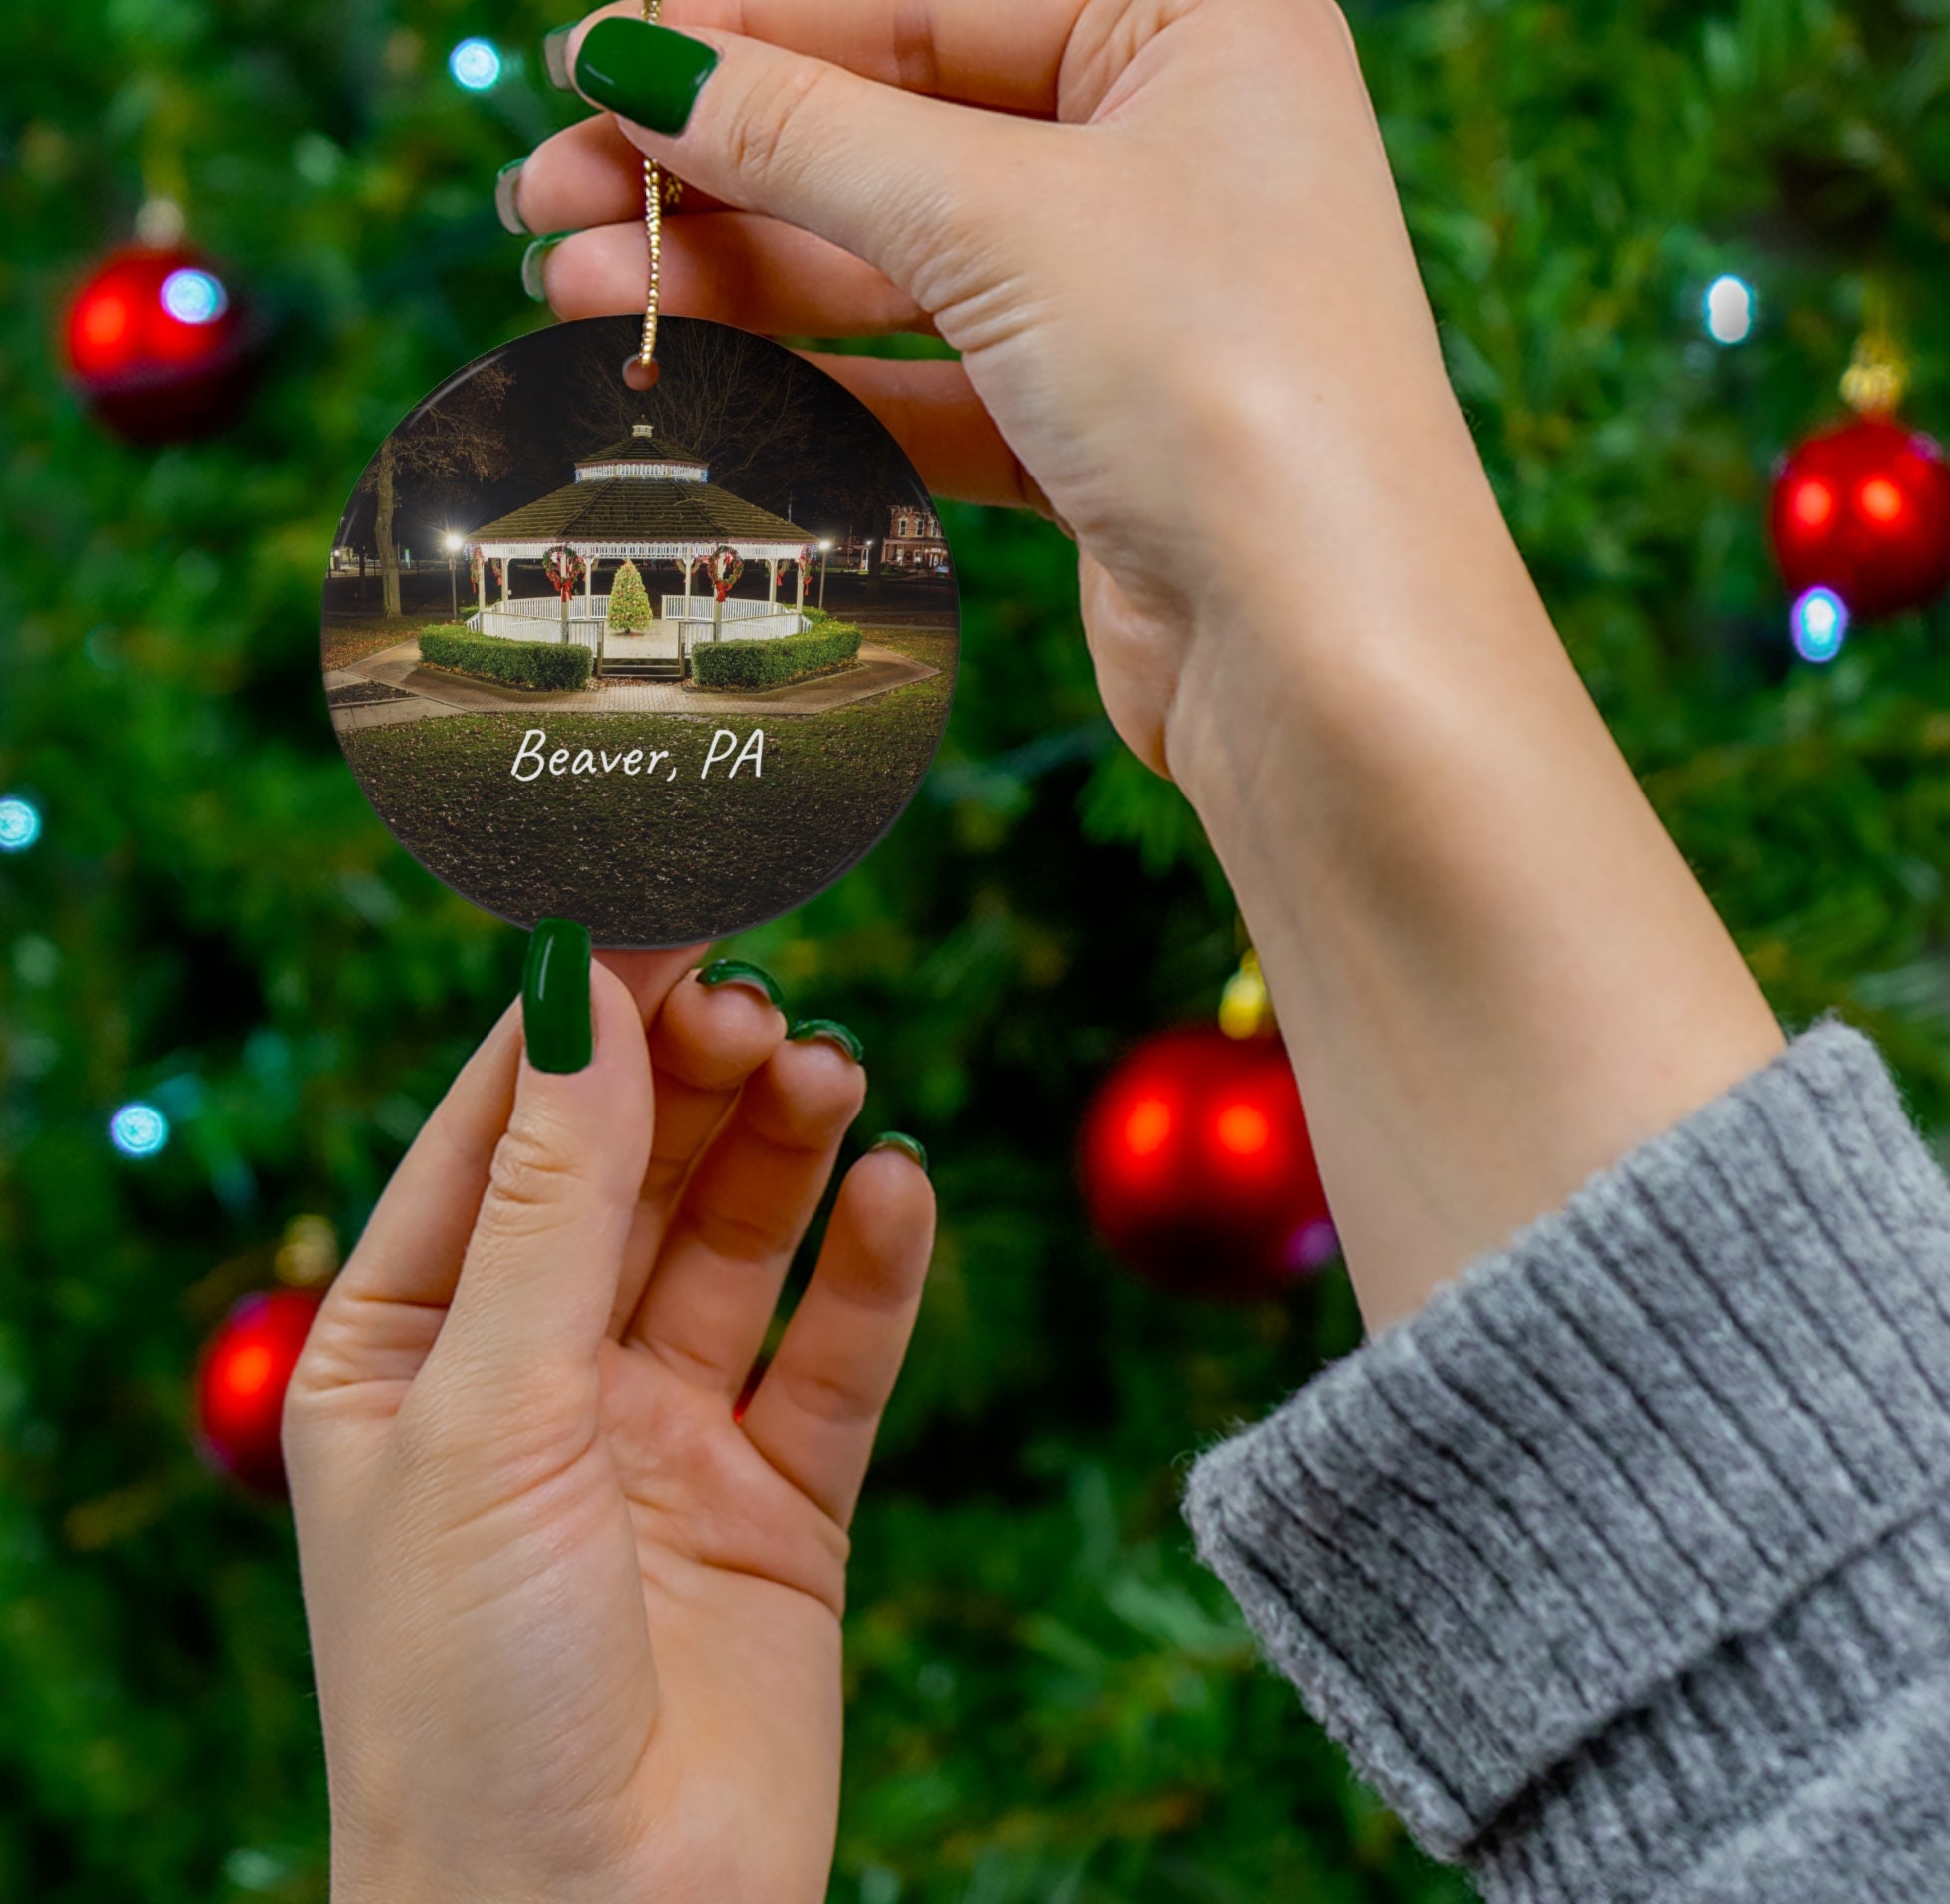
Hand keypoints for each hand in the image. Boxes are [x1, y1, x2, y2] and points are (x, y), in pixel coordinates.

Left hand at [286, 949, 934, 1903]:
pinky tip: (897, 1191)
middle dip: (692, 1078)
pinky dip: (872, 1268)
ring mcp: (662, 1435)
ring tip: (830, 1073)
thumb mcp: (488, 1412)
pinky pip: (835, 1353)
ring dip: (784, 1149)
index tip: (667, 902)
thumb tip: (583, 990)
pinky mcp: (780, 1501)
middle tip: (760, 1003)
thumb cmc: (469, 1691)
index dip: (582, 1015)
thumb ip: (552, 1199)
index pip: (500, 1130)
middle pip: (631, 1170)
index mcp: (408, 1348)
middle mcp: (536, 1376)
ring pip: (736, 1242)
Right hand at [513, 0, 1472, 779]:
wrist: (1327, 656)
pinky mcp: (1107, 441)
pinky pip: (936, 388)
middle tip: (544, 204)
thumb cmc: (1219, 385)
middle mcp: (1180, 160)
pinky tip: (695, 383)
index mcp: (1199, 39)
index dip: (744, 33)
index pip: (925, 4)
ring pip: (904, 274)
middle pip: (900, 140)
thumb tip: (633, 62)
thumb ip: (806, 136)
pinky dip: (820, 388)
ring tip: (574, 294)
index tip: (587, 64)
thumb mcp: (998, 218)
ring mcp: (1144, 308)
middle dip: (719, 174)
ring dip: (743, 284)